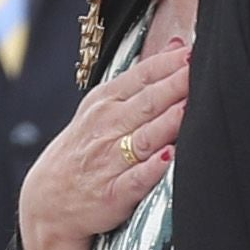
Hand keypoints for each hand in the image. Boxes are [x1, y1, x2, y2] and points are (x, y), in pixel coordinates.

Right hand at [20, 32, 183, 249]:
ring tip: (189, 108)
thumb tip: (177, 47)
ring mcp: (108, 162)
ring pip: (144, 138)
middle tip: (204, 70)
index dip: (170, 64)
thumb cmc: (81, 150)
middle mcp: (106, 127)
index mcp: (104, 102)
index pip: (142, 76)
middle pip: (148, 103)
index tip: (196, 52)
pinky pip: (135, 180)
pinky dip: (153, 169)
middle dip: (176, 86)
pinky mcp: (112, 195)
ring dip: (168, 123)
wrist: (45, 202)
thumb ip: (140, 79)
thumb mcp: (99, 107)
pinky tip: (170, 157)